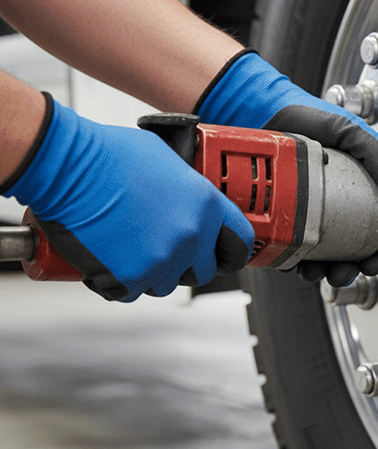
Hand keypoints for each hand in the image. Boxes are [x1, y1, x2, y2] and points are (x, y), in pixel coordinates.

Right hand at [3, 95, 253, 301]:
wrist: (68, 167)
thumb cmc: (110, 156)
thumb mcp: (169, 161)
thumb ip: (191, 191)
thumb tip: (192, 204)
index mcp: (206, 206)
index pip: (240, 242)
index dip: (231, 251)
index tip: (223, 255)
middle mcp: (191, 236)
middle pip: (203, 271)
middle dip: (186, 264)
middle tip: (162, 249)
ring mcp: (162, 259)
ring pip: (167, 284)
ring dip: (152, 272)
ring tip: (130, 247)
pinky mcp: (130, 277)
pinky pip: (133, 292)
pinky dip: (121, 281)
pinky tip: (110, 256)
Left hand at [196, 50, 377, 284]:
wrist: (259, 110)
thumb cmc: (306, 116)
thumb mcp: (348, 130)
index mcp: (355, 190)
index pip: (373, 230)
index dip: (376, 252)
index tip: (372, 263)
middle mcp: (331, 205)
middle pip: (346, 251)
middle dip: (347, 270)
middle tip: (341, 273)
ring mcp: (302, 212)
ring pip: (317, 255)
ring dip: (320, 272)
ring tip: (314, 272)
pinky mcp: (276, 216)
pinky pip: (286, 248)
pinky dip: (291, 262)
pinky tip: (293, 264)